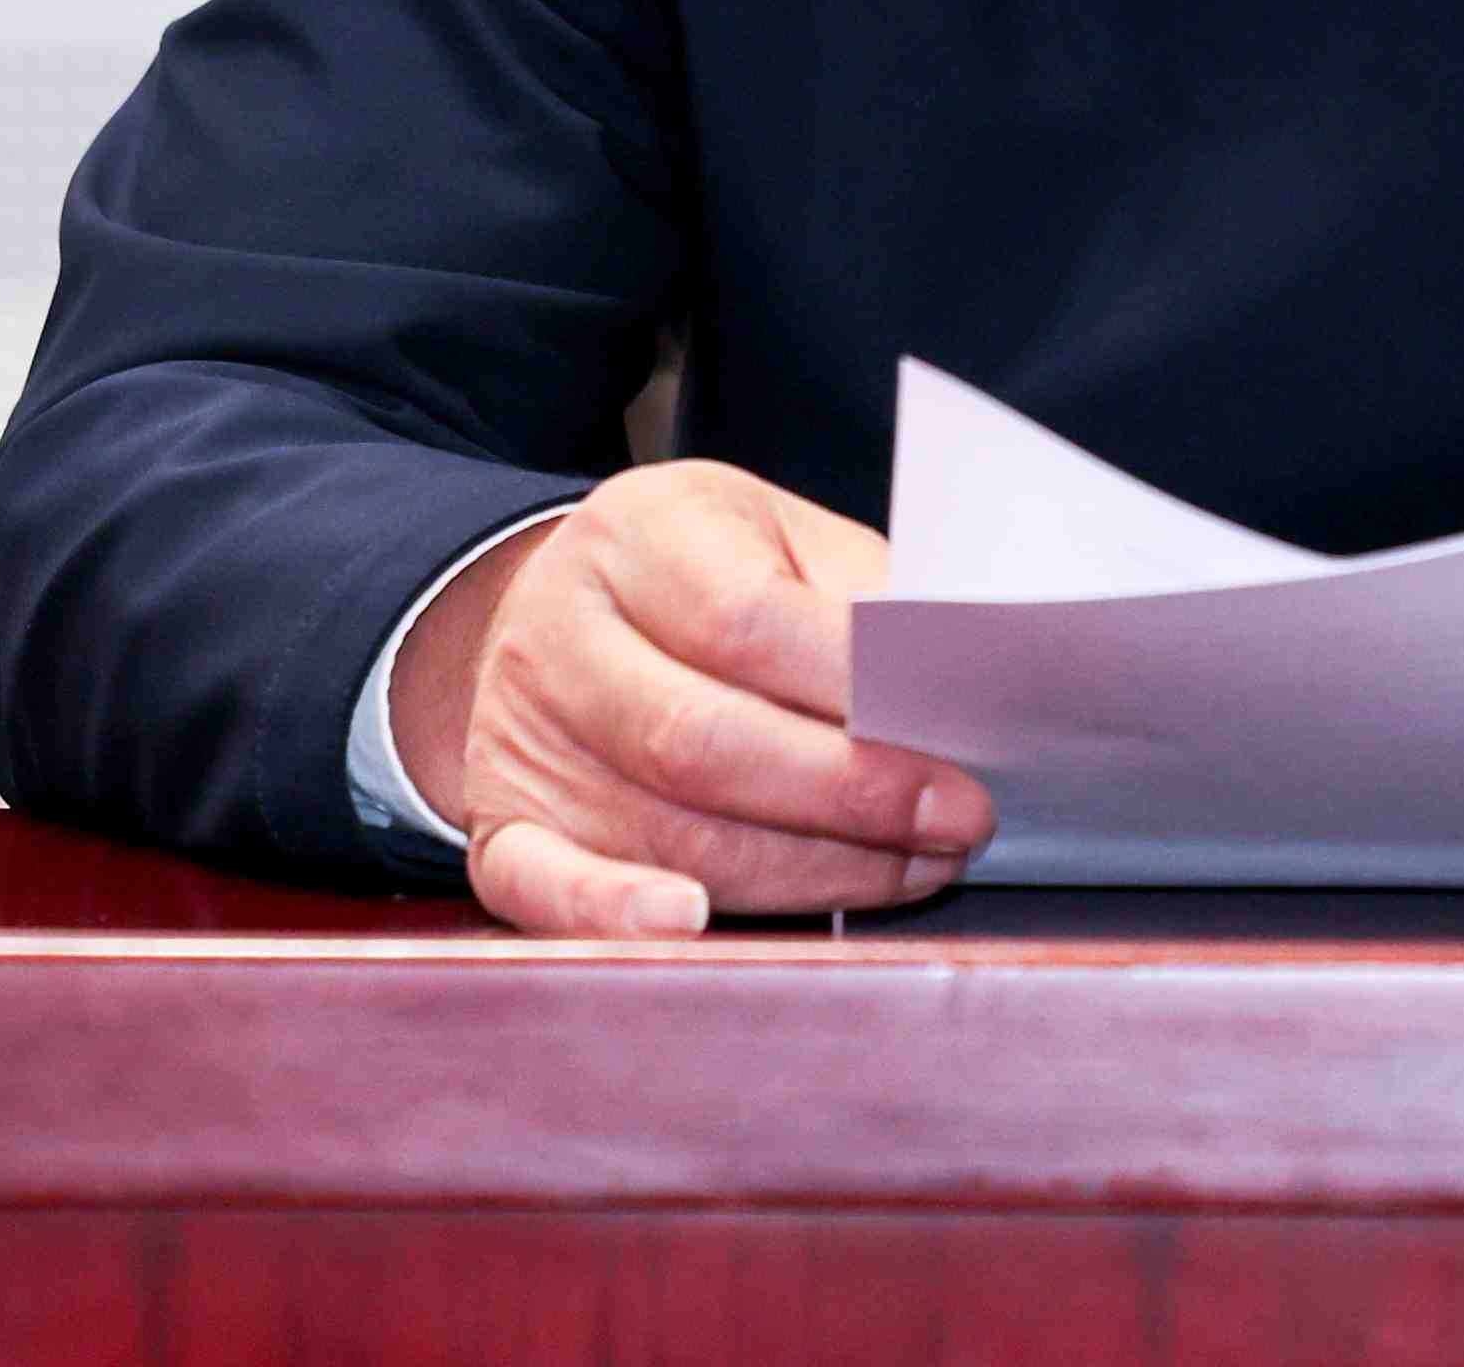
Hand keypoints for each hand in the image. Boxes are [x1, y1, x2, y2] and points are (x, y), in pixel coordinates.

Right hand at [401, 460, 989, 936]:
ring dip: (806, 870)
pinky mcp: (502, 827)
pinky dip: (616, 916)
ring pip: (666, 828)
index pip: (747, 620)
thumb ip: (858, 598)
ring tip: (912, 868)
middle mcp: (560, 635)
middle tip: (956, 820)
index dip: (855, 688)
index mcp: (639, 537)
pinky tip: (691, 925)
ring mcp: (522, 738)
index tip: (958, 732)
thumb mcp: (779, 537)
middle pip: (703, 739)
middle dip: (847, 794)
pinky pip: (545, 886)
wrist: (557, 610)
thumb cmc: (703, 577)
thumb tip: (962, 677)